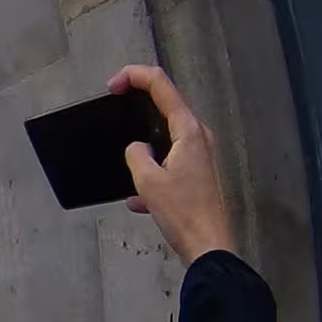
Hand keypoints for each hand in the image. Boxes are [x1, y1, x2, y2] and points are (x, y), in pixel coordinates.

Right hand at [108, 64, 234, 265]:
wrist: (209, 245)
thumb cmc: (182, 212)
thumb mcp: (147, 181)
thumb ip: (135, 154)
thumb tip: (137, 148)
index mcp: (188, 132)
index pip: (161, 86)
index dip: (135, 76)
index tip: (112, 85)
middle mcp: (198, 138)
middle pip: (166, 108)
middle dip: (138, 108)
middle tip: (114, 111)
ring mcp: (201, 156)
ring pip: (165, 138)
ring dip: (144, 147)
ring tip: (128, 168)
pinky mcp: (198, 174)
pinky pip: (169, 162)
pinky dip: (152, 173)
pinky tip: (140, 199)